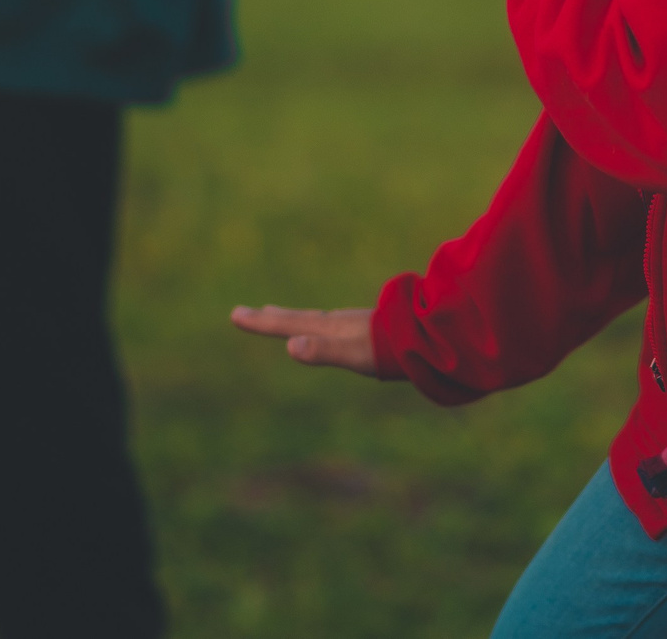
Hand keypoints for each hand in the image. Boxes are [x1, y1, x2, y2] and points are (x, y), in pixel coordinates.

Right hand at [229, 304, 378, 375]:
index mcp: (330, 328)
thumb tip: (290, 346)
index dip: (261, 322)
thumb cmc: (390, 351)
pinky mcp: (368, 331)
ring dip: (294, 318)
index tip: (235, 314)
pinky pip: (332, 325)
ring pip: (315, 319)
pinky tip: (329, 328)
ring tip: (280, 315)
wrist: (431, 337)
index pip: (288, 324)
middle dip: (272, 317)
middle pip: (298, 318)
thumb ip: (323, 350)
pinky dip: (318, 324)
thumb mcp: (353, 354)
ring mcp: (354, 325)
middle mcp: (339, 323)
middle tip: (246, 312)